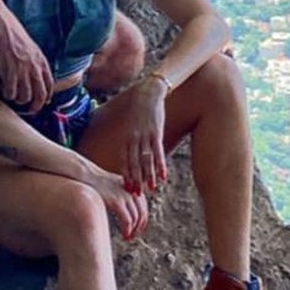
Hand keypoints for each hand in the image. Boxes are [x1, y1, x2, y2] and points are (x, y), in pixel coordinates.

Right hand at [0, 15, 53, 111]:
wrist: (5, 29)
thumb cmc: (17, 38)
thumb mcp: (33, 49)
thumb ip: (37, 63)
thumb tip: (37, 75)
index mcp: (42, 63)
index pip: (49, 85)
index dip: (47, 96)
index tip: (44, 101)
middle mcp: (35, 69)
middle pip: (40, 95)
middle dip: (36, 106)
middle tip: (31, 109)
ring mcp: (23, 72)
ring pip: (25, 97)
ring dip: (20, 100)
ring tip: (15, 97)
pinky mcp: (11, 73)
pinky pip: (11, 93)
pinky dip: (9, 95)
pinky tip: (5, 91)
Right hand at [93, 168, 148, 240]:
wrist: (88, 176)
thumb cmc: (99, 183)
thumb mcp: (116, 187)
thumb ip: (123, 196)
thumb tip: (127, 209)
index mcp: (133, 187)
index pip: (143, 206)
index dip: (143, 219)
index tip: (138, 228)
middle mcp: (131, 191)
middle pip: (142, 213)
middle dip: (139, 226)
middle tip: (134, 235)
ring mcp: (125, 196)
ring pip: (136, 218)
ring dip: (133, 230)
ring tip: (128, 237)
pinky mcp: (117, 202)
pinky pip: (128, 220)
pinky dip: (128, 230)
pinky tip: (124, 234)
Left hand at [120, 76, 168, 195]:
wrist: (148, 94)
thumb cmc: (141, 112)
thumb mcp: (133, 126)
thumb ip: (132, 140)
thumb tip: (134, 154)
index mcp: (127, 139)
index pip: (125, 161)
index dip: (127, 176)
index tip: (127, 189)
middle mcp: (134, 139)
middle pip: (134, 163)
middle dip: (135, 180)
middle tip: (137, 194)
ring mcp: (145, 136)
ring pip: (146, 160)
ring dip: (148, 176)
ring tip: (151, 189)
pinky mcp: (156, 132)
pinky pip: (158, 152)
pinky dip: (160, 165)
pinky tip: (163, 175)